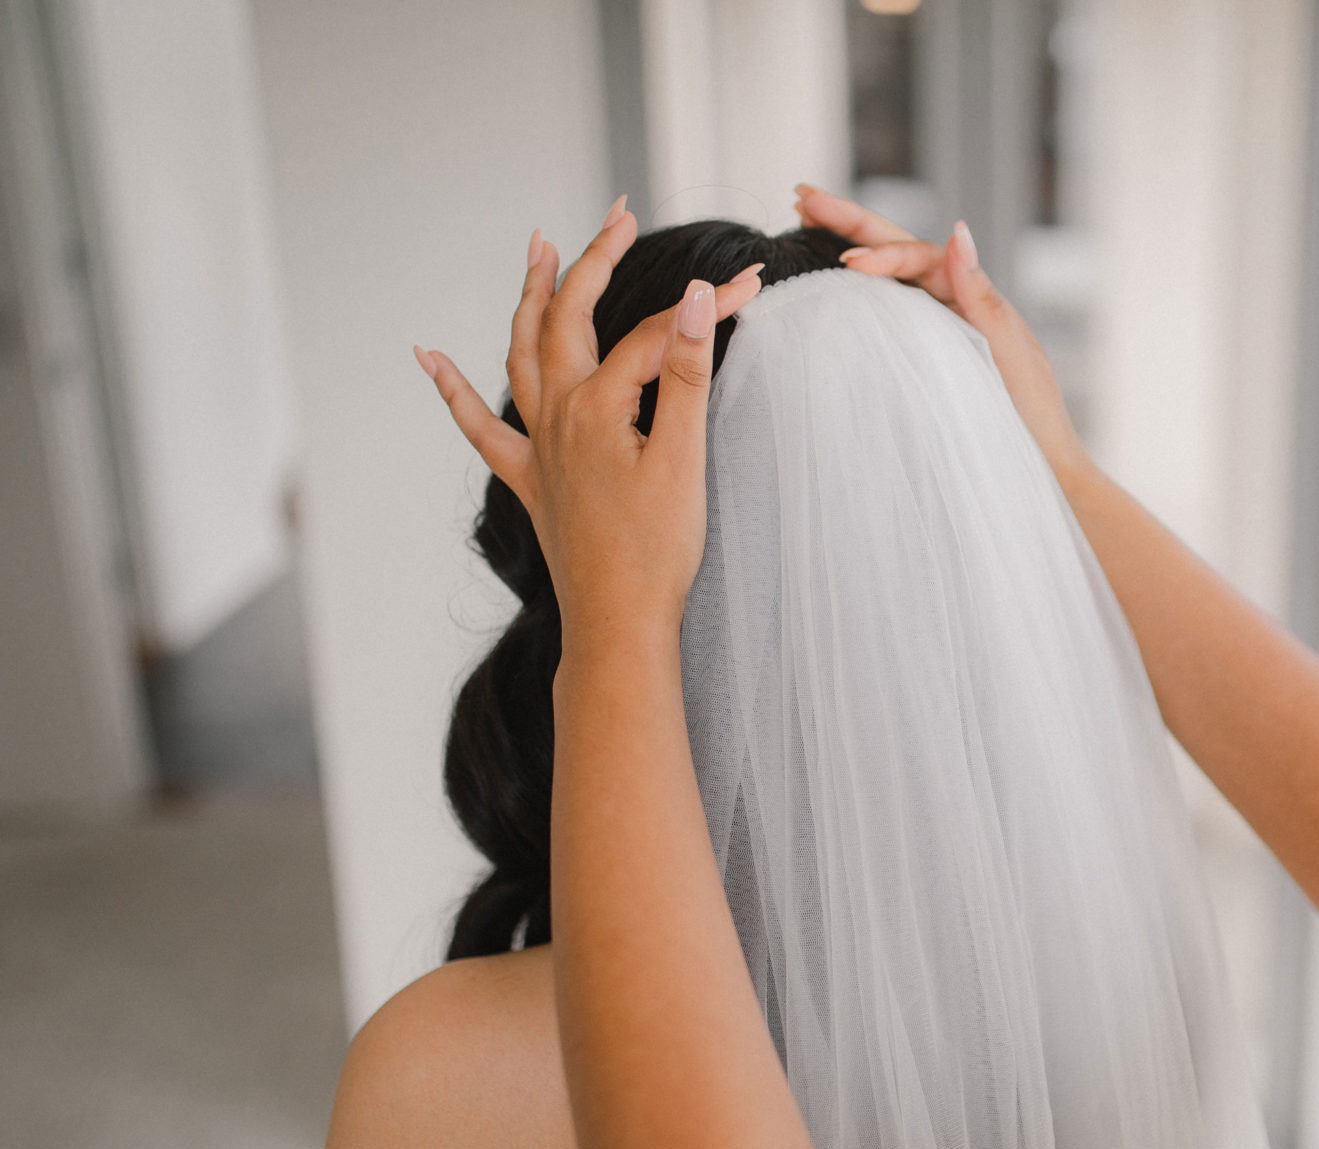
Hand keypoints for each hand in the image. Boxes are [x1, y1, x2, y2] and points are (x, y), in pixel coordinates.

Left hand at [416, 199, 762, 648]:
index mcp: (598, 407)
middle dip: (594, 261)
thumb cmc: (658, 553)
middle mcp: (557, 416)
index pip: (657, 335)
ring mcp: (539, 448)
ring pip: (522, 352)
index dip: (708, 307)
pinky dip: (451, 389)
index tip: (755, 287)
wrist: (618, 625)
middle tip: (619, 217)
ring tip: (537, 248)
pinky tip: (428, 359)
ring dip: (529, 296)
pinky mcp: (532, 481)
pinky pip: (479, 425)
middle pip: (569, 317)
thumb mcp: (685, 459)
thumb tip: (698, 298)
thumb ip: (688, 373)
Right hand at [795, 185, 1092, 483]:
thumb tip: (956, 231)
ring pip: (888, 276)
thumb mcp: (1009, 355)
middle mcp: (956, 304)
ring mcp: (939, 328)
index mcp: (975, 298)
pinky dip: (858, 289)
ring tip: (806, 219)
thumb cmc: (1031, 419)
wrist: (1042, 469)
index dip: (882, 254)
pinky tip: (829, 280)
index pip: (920, 258)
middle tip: (802, 196)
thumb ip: (981, 297)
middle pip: (898, 250)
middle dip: (851, 221)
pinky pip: (889, 311)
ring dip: (849, 245)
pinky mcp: (927, 355)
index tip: (846, 264)